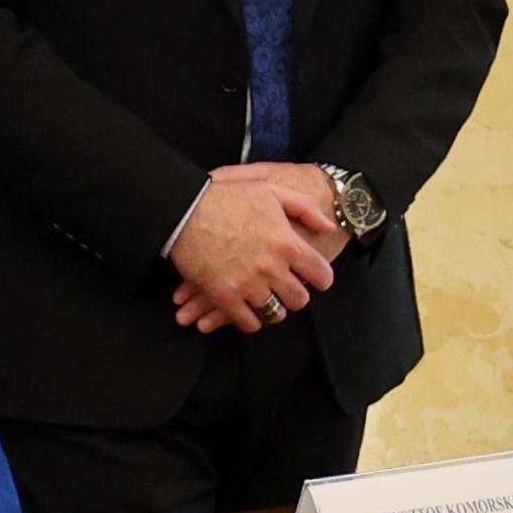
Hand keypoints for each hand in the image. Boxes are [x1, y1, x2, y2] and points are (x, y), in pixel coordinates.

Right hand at [166, 170, 341, 335]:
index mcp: (286, 243)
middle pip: (299, 299)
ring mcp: (247, 284)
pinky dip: (250, 321)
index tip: (314, 278)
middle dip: (295, 296)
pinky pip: (247, 322)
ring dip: (273, 309)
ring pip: (274, 314)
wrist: (184, 210)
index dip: (321, 278)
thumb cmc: (226, 198)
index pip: (321, 275)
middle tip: (286, 290)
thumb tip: (328, 227)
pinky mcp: (224, 295)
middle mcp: (271, 267)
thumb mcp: (271, 190)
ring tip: (267, 301)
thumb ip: (305, 208)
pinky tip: (247, 311)